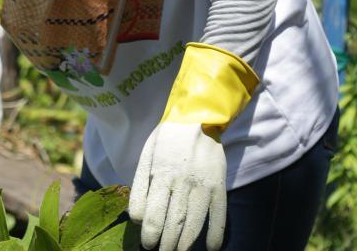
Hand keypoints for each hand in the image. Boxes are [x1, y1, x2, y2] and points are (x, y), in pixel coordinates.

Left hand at [129, 121, 226, 250]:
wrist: (196, 119)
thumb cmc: (166, 142)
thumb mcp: (146, 159)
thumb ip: (141, 188)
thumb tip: (137, 218)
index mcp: (161, 174)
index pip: (154, 214)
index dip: (150, 234)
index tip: (147, 244)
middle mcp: (182, 182)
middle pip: (174, 222)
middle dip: (166, 243)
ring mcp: (203, 185)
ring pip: (195, 222)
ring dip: (186, 242)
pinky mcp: (219, 186)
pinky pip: (219, 214)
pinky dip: (215, 234)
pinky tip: (209, 248)